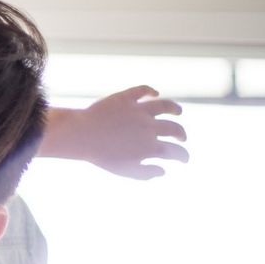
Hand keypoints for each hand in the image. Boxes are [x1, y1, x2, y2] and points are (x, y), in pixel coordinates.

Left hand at [42, 85, 188, 179]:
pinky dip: (150, 91)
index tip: (183, 159)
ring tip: (178, 111)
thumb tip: (163, 171)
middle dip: (181, 134)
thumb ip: (146, 173)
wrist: (80, 135)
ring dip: (174, 109)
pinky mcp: (125, 98)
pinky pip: (142, 90)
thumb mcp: (125, 171)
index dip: (183, 156)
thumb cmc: (101, 156)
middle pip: (173, 129)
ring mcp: (138, 111)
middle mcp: (149, 127)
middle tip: (181, 137)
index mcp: (150, 147)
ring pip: (164, 106)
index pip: (176, 152)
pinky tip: (154, 93)